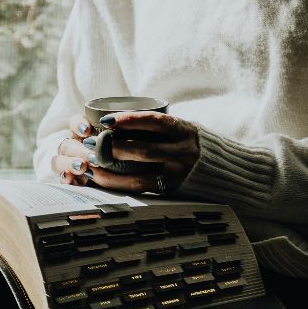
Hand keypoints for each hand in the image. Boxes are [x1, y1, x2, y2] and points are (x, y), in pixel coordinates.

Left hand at [49, 110, 199, 194]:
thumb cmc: (184, 141)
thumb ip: (152, 123)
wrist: (218, 167)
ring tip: (89, 163)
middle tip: (89, 142)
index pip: (155, 122)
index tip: (105, 120)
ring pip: (139, 175)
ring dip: (110, 170)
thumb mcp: (177, 127)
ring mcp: (178, 174)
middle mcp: (183, 152)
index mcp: (184, 130)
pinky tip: (100, 179)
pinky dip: (117, 184)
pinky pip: (140, 188)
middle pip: (144, 150)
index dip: (129, 120)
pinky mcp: (170, 190)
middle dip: (113, 147)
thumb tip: (108, 118)